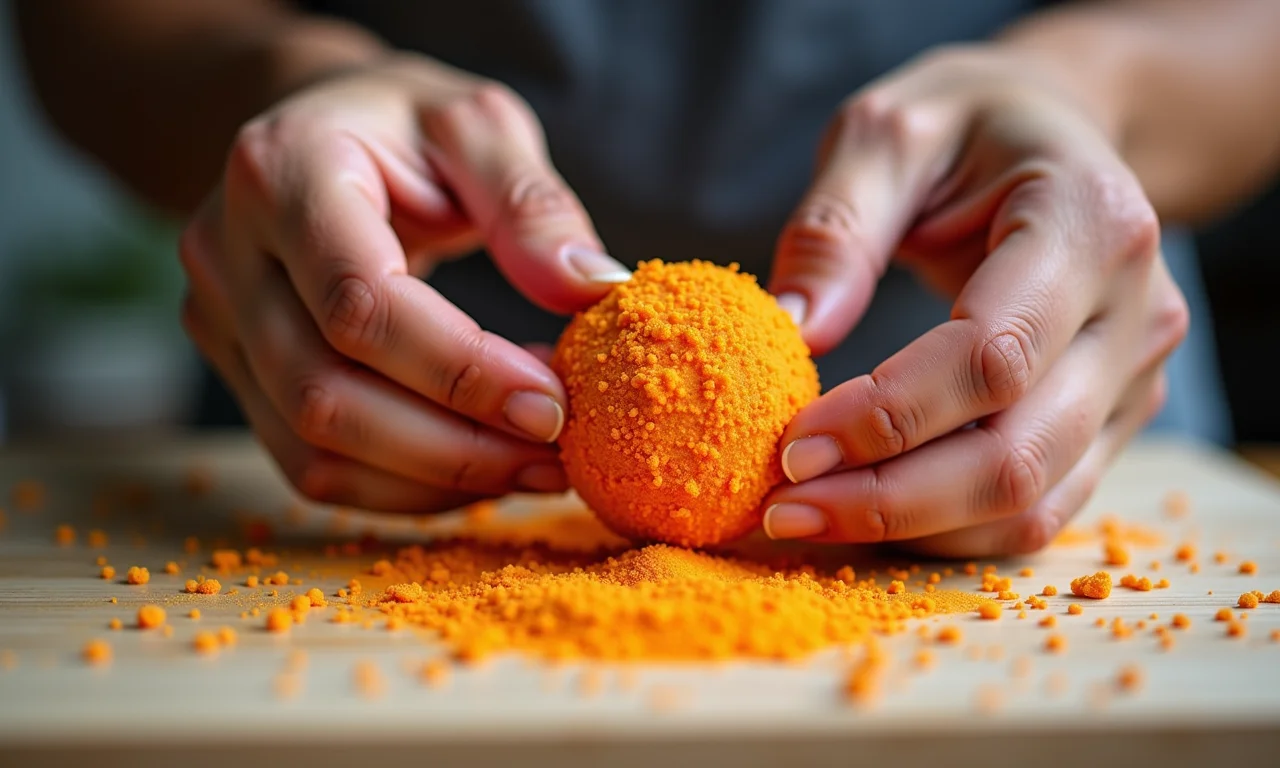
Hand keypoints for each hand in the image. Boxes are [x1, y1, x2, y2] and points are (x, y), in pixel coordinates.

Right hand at [179, 54, 630, 512]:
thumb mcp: (475, 124)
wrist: (312, 134)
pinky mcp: (236, 374)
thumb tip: (592, 290)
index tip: (555, 402)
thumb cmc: (401, 126)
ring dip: (437, 480)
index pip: (361, 303)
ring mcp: (219, 322)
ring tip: (534, 467)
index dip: (461, 371)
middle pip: (327, 395)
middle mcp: (226, 254)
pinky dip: (405, 488)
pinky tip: (480, 469)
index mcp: (281, 173)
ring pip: (314, 450)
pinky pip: (311, 466)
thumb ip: (531, 202)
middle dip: (456, 445)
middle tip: (558, 454)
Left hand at [763, 46, 1188, 556]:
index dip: (887, 418)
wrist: (1057, 133)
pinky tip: (867, 515)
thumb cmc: (966, 125)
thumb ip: (838, 226)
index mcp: (1090, 222)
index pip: (992, 357)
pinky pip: (1037, 506)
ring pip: (1031, 502)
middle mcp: (1136, 312)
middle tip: (782, 509)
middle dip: (888, 499)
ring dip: (911, 530)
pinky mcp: (1113, 418)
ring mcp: (1134, 376)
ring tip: (807, 518)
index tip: (790, 447)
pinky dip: (947, 530)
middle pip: (1016, 454)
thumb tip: (792, 330)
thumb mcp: (887, 132)